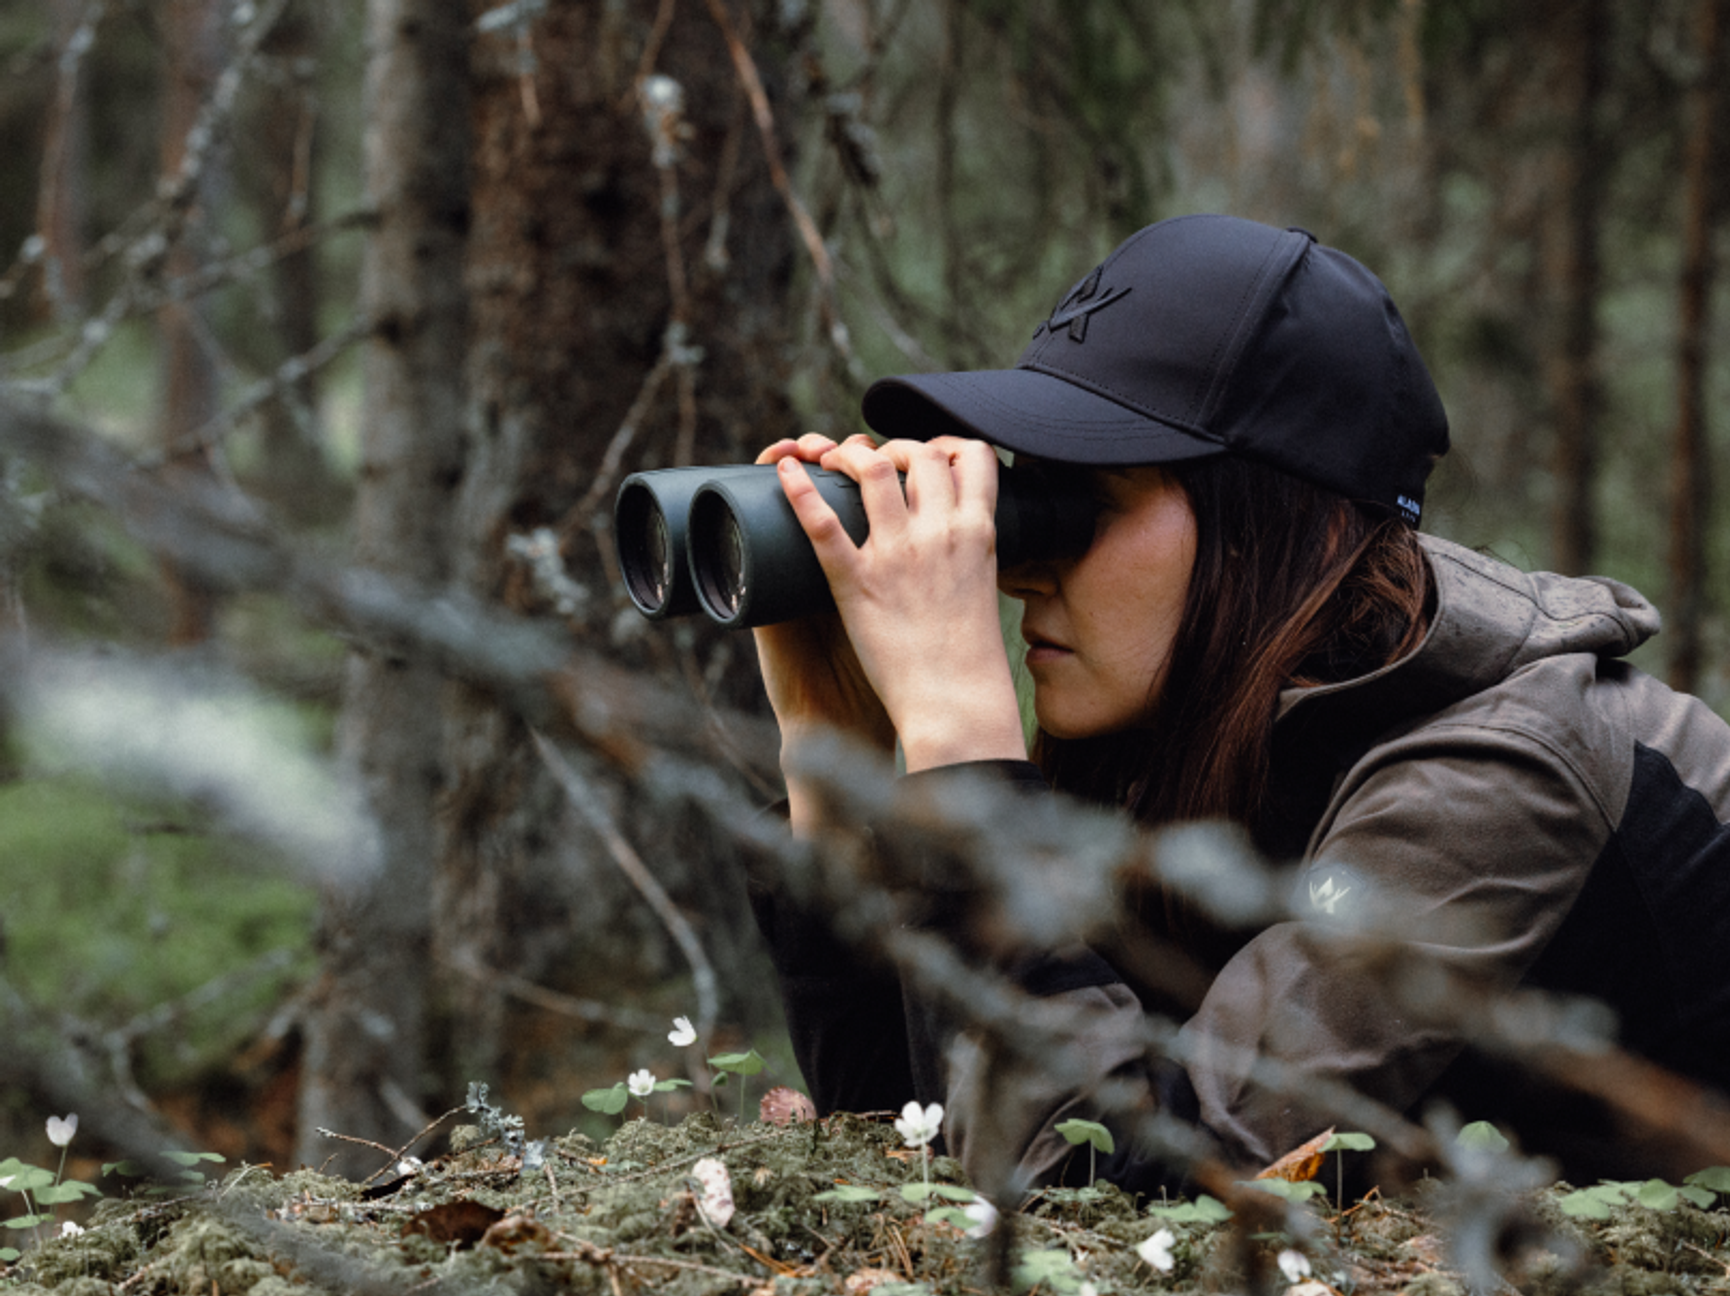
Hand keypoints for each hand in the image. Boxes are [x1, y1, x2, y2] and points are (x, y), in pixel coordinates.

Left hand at [765, 431, 1026, 773]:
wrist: (957, 706)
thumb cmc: (973, 660)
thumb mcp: (985, 589)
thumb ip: (969, 556)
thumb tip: (958, 538)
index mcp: (978, 533)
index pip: (971, 455)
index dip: (945, 443)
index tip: (926, 455)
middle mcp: (940, 532)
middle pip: (918, 453)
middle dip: (892, 446)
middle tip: (873, 461)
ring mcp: (897, 555)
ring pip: (872, 468)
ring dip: (848, 453)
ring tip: (832, 461)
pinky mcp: (857, 583)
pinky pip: (822, 524)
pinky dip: (798, 490)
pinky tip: (784, 471)